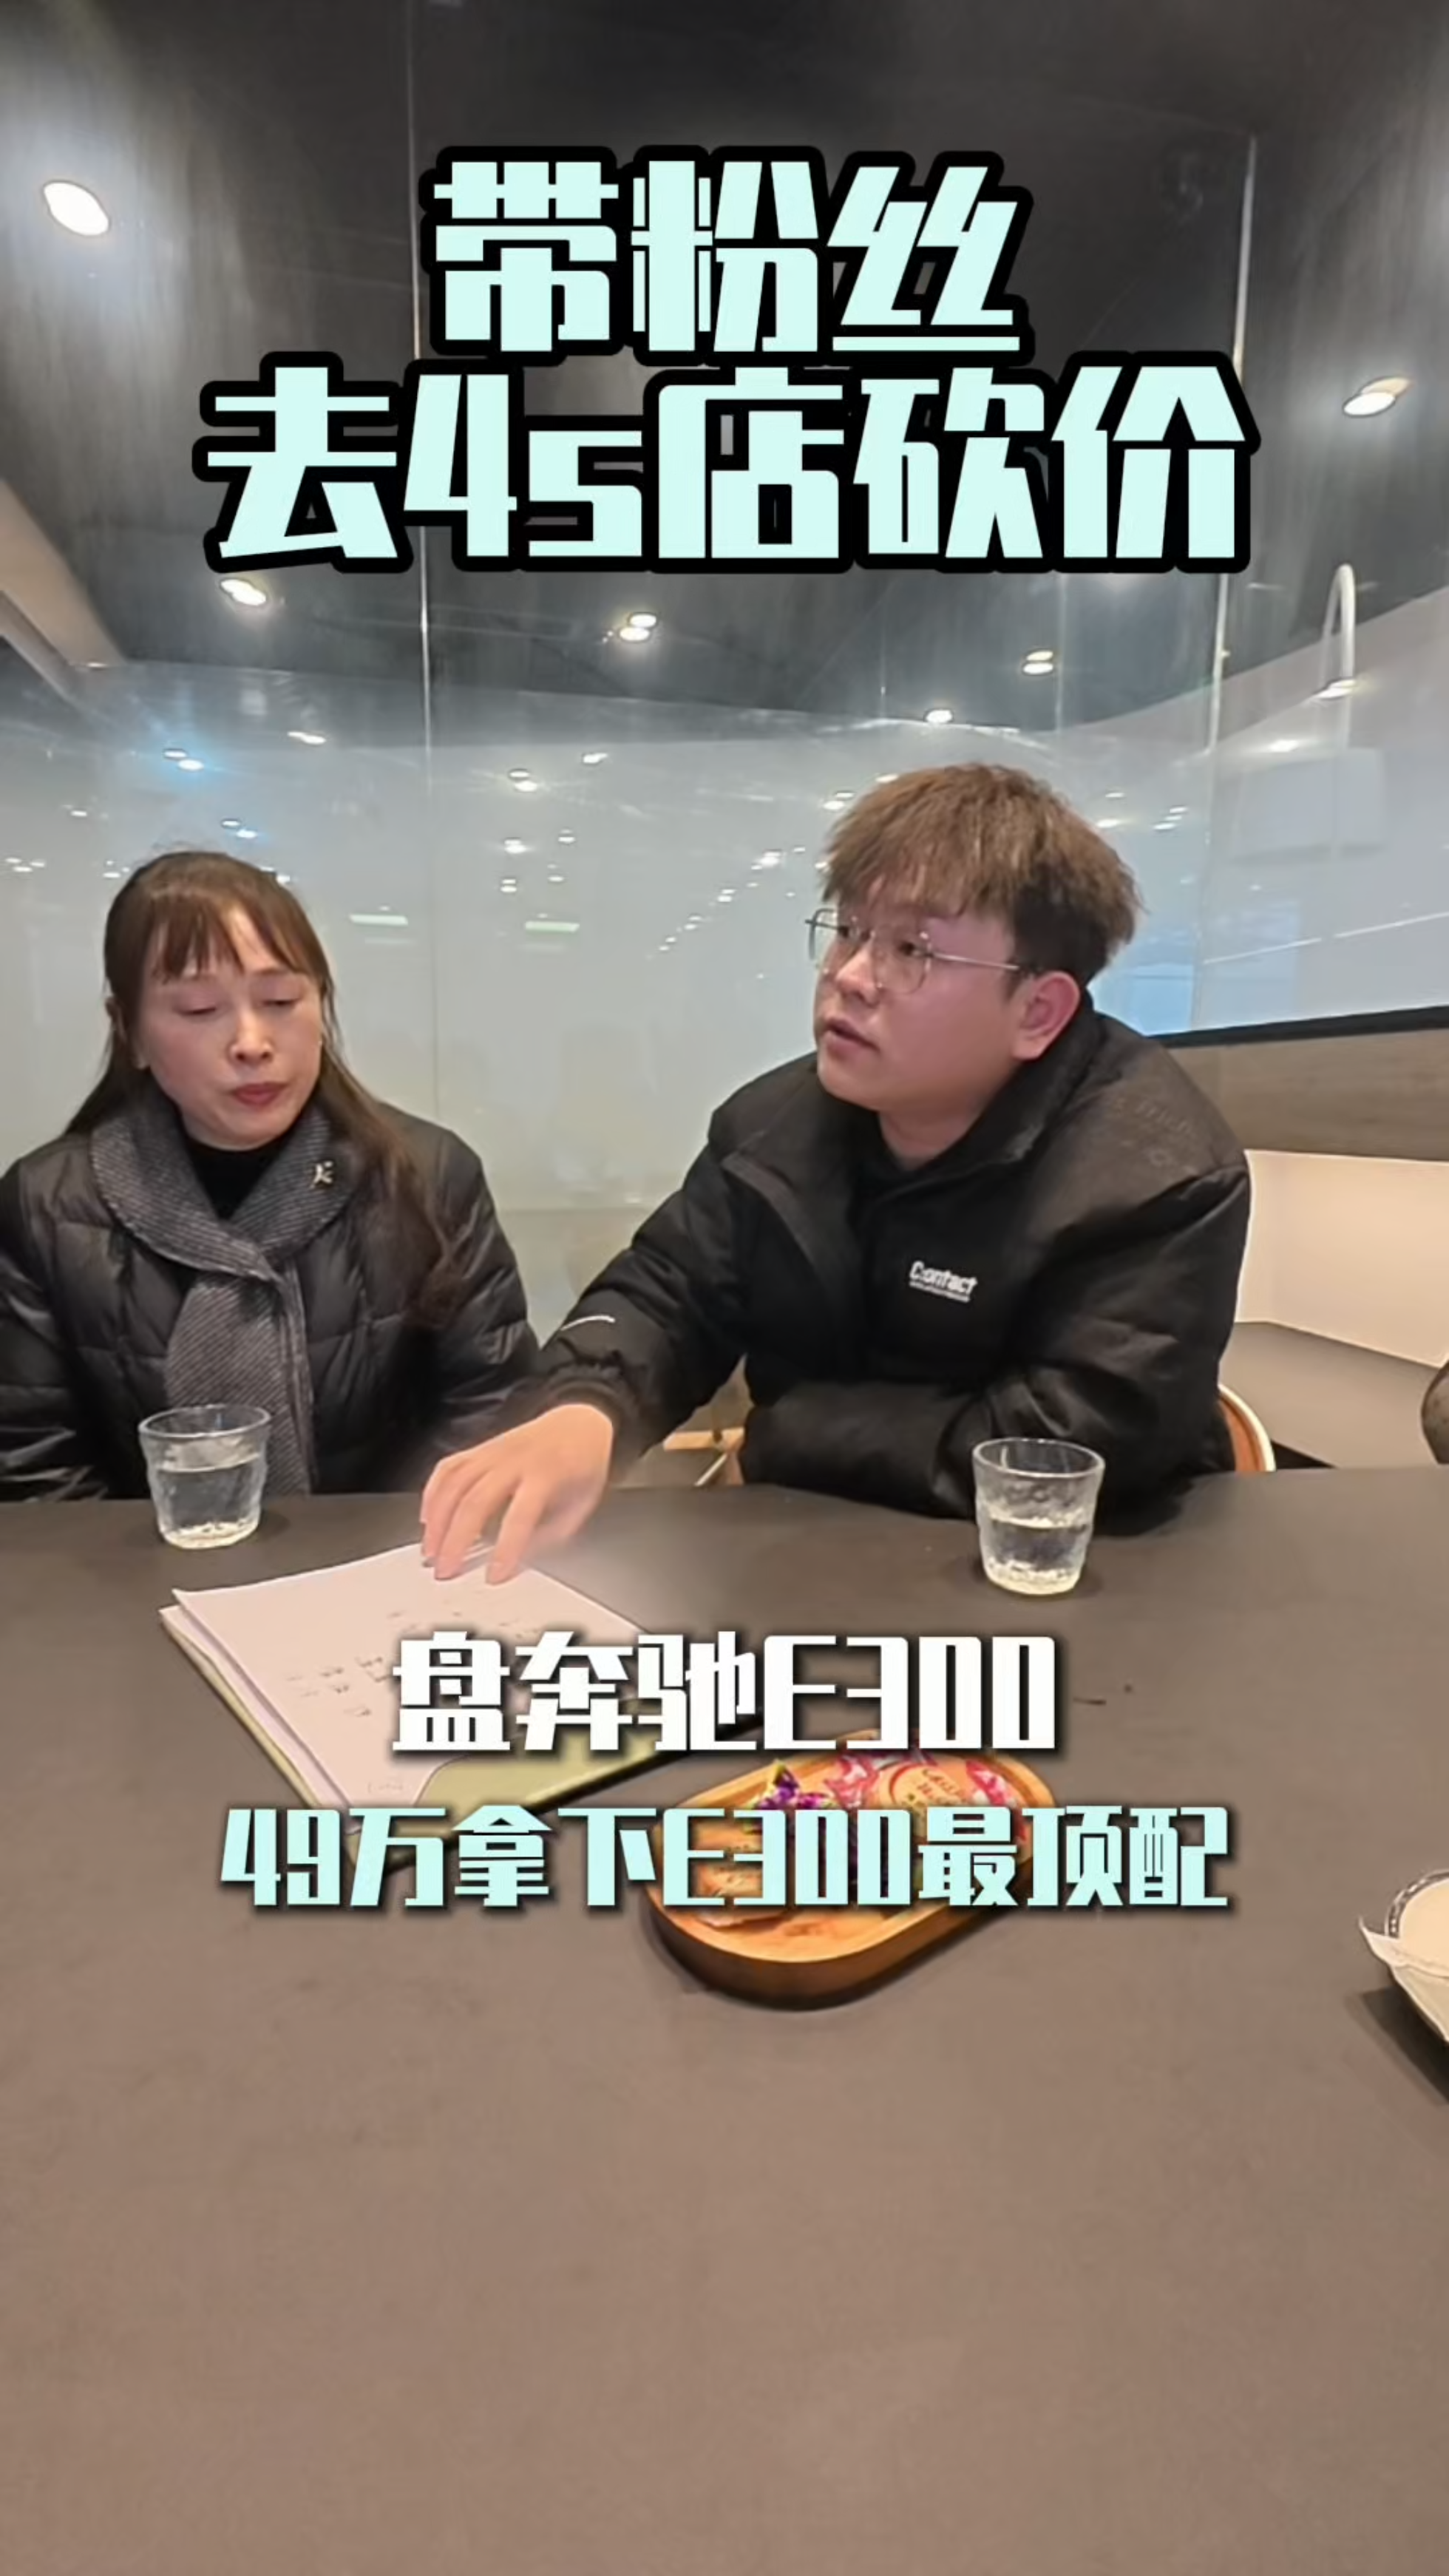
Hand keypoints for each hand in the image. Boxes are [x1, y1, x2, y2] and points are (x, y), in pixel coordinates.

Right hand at [420, 1404, 615, 1582]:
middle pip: (476, 1501)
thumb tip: (519, 1559)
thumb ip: (551, 1534)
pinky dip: (432, 1493)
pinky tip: (427, 1518)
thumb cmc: (582, 1467)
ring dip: (437, 1522)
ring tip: (430, 1551)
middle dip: (456, 1540)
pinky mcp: (479, 1448)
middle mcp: (514, 1461)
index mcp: (545, 1475)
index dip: (505, 1549)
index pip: (520, 1516)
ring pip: (453, 1484)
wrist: (579, 1424)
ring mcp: (493, 1452)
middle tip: (446, 1570)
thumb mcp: (580, 1505)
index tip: (493, 1576)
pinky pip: (447, 1468)